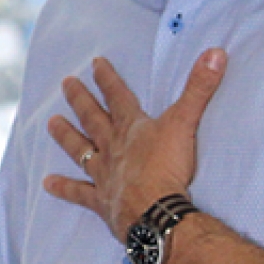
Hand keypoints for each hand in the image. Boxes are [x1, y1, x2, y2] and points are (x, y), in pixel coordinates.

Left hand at [42, 47, 227, 237]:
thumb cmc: (169, 168)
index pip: (117, 96)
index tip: (94, 62)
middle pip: (92, 118)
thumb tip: (215, 53)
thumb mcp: (186, 123)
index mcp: (131, 128)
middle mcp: (113, 148)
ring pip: (80, 150)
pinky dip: (63, 188)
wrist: (155, 211)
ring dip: (65, 136)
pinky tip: (47, 184)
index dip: (107, 78)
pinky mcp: (102, 201)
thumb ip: (199, 89)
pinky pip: (79, 193)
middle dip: (80, 99)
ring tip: (51, 123)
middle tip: (66, 83)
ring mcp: (104, 174)